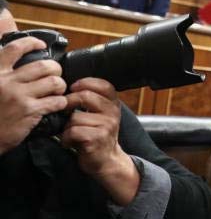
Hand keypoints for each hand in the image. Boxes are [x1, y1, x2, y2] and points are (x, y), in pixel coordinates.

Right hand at [0, 37, 66, 153]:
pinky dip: (61, 102)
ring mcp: (18, 96)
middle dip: (55, 69)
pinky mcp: (29, 111)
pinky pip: (56, 101)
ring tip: (57, 91)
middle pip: (43, 65)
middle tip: (55, 75)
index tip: (41, 45)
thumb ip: (3, 73)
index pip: (14, 49)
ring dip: (60, 86)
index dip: (31, 43)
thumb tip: (15, 54)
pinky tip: (57, 105)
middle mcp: (6, 81)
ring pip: (54, 82)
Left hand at [61, 78, 139, 204]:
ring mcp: (106, 126)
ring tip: (69, 133)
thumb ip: (92, 101)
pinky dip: (66, 138)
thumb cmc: (98, 136)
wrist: (107, 160)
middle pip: (85, 96)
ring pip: (75, 117)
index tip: (73, 88)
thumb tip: (68, 89)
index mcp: (113, 104)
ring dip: (66, 127)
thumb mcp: (101, 115)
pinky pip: (73, 132)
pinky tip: (70, 142)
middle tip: (63, 110)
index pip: (103, 84)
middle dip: (68, 102)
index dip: (85, 83)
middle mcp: (112, 113)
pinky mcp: (97, 139)